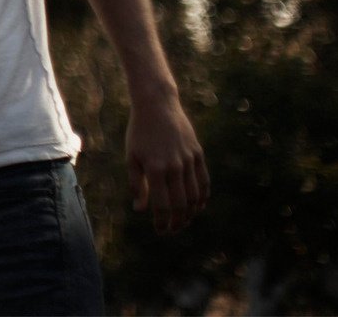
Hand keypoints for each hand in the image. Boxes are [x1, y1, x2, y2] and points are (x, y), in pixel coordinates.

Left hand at [127, 96, 209, 232]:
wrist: (157, 105)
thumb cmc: (139, 132)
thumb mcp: (132, 157)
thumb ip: (137, 184)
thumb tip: (140, 209)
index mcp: (155, 168)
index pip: (162, 205)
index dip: (163, 222)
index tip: (160, 231)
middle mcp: (174, 166)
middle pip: (181, 205)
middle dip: (177, 222)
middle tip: (172, 230)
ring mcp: (189, 160)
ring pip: (195, 196)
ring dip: (191, 213)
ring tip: (183, 221)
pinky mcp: (198, 154)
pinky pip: (205, 182)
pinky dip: (203, 197)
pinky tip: (197, 206)